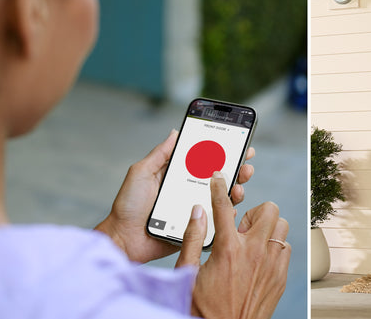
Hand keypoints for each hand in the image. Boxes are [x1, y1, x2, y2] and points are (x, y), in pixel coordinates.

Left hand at [95, 130, 254, 262]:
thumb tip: (175, 132)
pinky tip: (232, 207)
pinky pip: (216, 220)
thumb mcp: (141, 173)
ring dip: (236, 190)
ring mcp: (194, 209)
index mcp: (178, 176)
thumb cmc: (128, 206)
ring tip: (239, 186)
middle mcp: (189, 191)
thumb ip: (160, 154)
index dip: (222, 152)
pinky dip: (227, 213)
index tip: (238, 144)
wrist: (123, 239)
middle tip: (246, 165)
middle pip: (219, 178)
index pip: (205, 160)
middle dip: (237, 169)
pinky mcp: (196, 228)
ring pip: (222, 198)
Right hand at [177, 172, 290, 318]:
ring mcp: (272, 265)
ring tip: (251, 244)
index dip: (219, 186)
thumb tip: (197, 211)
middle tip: (240, 229)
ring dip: (267, 229)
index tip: (218, 176)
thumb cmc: (203, 307)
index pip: (224, 206)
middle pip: (269, 209)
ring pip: (282, 227)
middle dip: (254, 213)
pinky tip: (259, 259)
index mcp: (228, 249)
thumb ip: (192, 237)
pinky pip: (286, 249)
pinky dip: (274, 248)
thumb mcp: (188, 272)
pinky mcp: (281, 277)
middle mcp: (255, 253)